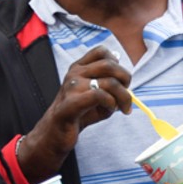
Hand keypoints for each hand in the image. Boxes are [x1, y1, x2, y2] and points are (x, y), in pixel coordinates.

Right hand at [19, 47, 133, 179]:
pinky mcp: (71, 104)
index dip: (117, 63)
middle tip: (126, 96)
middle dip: (126, 80)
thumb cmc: (80, 113)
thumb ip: (110, 84)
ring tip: (121, 108)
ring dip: (123, 96)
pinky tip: (110, 110)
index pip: (101, 51)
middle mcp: (74, 74)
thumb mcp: (97, 95)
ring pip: (109, 82)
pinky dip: (111, 103)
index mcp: (79, 68)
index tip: (121, 80)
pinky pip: (99, 95)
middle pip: (110, 65)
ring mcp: (72, 87)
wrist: (56, 132)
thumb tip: (125, 80)